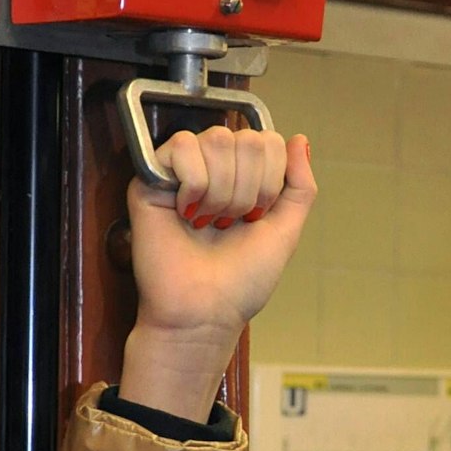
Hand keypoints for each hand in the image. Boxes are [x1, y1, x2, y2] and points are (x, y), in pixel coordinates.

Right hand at [120, 125, 316, 420]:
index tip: (256, 217)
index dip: (270, 178)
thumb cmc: (241, 281)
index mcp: (244, 178)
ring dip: (222, 190)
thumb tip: (299, 139)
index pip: (267, 140)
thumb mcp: (285, 231)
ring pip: (215, 139)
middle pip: (245, 138)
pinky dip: (194, 184)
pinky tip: (186, 213)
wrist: (203, 311)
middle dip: (248, 188)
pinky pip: (181, 146)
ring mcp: (181, 171)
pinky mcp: (150, 177)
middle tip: (230, 223)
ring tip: (208, 222)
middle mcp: (213, 169)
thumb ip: (300, 186)